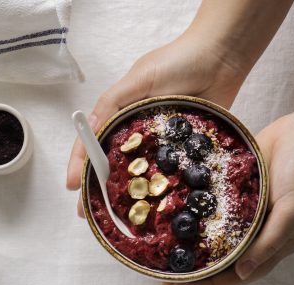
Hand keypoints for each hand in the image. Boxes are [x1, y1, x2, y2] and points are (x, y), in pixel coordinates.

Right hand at [66, 34, 249, 215]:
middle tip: (89, 213)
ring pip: (139, 173)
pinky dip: (161, 188)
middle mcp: (136, 131)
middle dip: (97, 188)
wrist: (220, 58)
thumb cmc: (176, 62)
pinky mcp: (184, 150)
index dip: (80, 164)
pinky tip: (154, 206)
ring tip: (116, 218)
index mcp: (120, 114)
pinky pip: (170, 172)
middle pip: (112, 163)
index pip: (93, 142)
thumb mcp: (139, 78)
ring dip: (127, 194)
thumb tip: (89, 128)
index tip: (73, 186)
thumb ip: (113, 102)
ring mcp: (160, 143)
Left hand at [164, 115, 293, 284]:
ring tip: (162, 258)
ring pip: (211, 238)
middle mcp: (254, 233)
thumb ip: (269, 242)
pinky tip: (171, 220)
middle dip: (193, 274)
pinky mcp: (232, 192)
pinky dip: (192, 218)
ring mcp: (243, 213)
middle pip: (219, 261)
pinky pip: (209, 211)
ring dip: (189, 249)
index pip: (236, 275)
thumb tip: (243, 273)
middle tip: (164, 283)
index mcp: (272, 244)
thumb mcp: (293, 211)